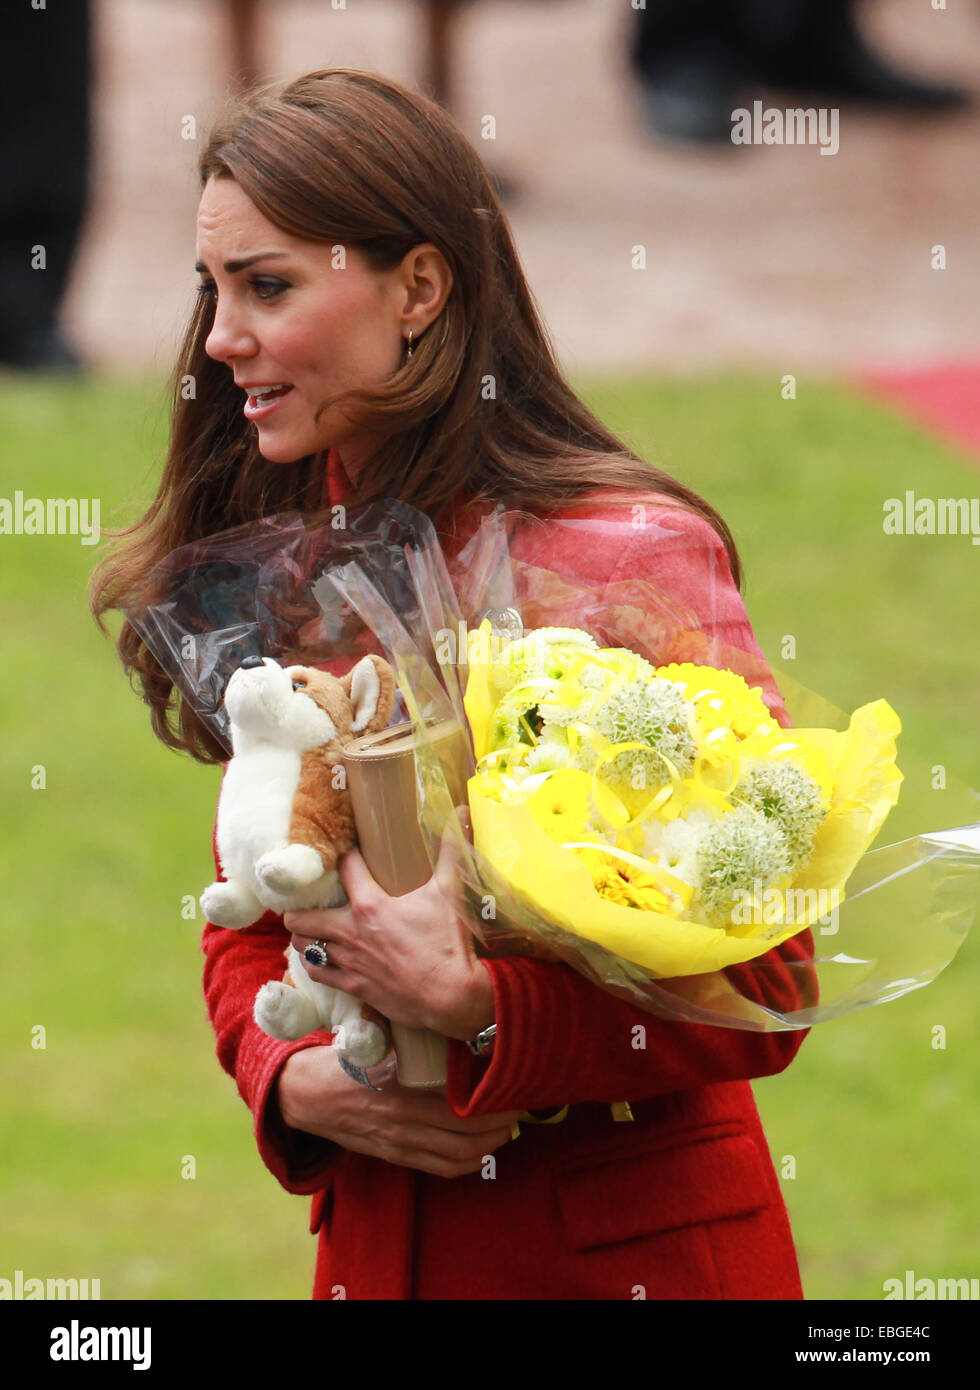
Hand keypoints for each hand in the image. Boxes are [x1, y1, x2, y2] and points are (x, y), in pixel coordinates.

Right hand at [276, 1045, 519, 1178]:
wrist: (304, 1094)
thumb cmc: (344, 1057)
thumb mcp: (376, 1039)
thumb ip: (413, 1039)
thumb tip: (457, 1029)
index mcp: (400, 1090)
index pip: (460, 1105)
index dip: (493, 1101)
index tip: (513, 1083)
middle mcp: (402, 1123)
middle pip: (467, 1136)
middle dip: (502, 1125)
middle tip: (520, 1106)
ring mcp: (398, 1144)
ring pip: (458, 1157)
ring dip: (490, 1146)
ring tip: (506, 1127)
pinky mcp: (394, 1156)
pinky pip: (440, 1168)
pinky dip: (468, 1162)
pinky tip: (482, 1149)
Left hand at [284, 818, 493, 1039]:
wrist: (451, 996)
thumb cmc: (448, 942)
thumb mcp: (450, 893)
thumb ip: (450, 852)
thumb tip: (461, 814)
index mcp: (370, 904)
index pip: (344, 867)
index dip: (344, 855)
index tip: (350, 852)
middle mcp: (350, 931)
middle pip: (301, 914)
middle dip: (300, 904)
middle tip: (311, 898)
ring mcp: (348, 961)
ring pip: (302, 943)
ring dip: (304, 933)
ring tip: (312, 925)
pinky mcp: (352, 986)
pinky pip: (316, 971)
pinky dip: (313, 962)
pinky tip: (319, 955)